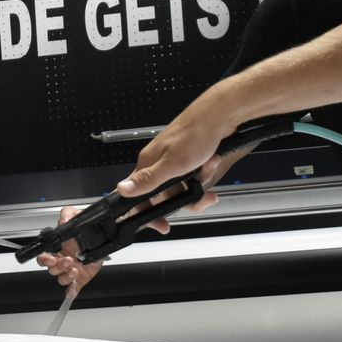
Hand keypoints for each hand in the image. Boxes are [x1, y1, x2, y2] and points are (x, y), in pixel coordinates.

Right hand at [36, 205, 105, 293]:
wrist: (102, 235)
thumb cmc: (84, 226)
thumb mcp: (75, 214)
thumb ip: (67, 215)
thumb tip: (63, 222)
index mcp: (57, 249)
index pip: (43, 256)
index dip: (44, 258)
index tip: (50, 257)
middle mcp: (61, 261)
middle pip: (51, 269)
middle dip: (57, 266)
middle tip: (67, 260)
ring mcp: (70, 270)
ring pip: (61, 279)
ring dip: (66, 276)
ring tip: (75, 269)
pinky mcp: (80, 278)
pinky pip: (72, 288)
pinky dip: (71, 292)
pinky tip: (72, 292)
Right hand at [118, 86, 238, 201]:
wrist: (219, 116)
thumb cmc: (194, 133)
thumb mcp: (171, 164)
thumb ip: (147, 180)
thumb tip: (122, 190)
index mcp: (148, 163)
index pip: (137, 195)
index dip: (146, 212)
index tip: (159, 224)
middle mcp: (158, 164)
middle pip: (165, 196)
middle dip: (185, 199)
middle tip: (199, 200)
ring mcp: (173, 163)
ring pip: (183, 189)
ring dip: (199, 184)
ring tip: (208, 170)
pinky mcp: (187, 161)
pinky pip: (193, 179)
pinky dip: (205, 175)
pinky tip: (211, 165)